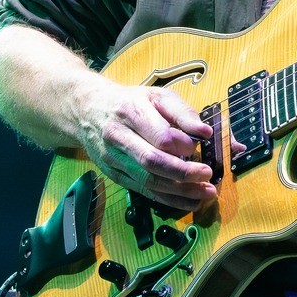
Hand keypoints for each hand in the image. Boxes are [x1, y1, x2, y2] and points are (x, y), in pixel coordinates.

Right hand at [65, 79, 217, 212]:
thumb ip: (183, 113)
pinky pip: (143, 190)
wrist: (88, 110)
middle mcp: (119, 137)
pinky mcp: (114, 175)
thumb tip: (206, 132)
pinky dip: (167, 199)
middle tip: (207, 175)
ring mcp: (113, 159)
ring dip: (179, 191)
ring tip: (204, 193)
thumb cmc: (130, 102)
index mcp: (131, 112)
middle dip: (183, 173)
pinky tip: (187, 201)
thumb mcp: (157, 96)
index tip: (200, 144)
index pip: (161, 135)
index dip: (184, 144)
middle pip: (152, 162)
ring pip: (147, 181)